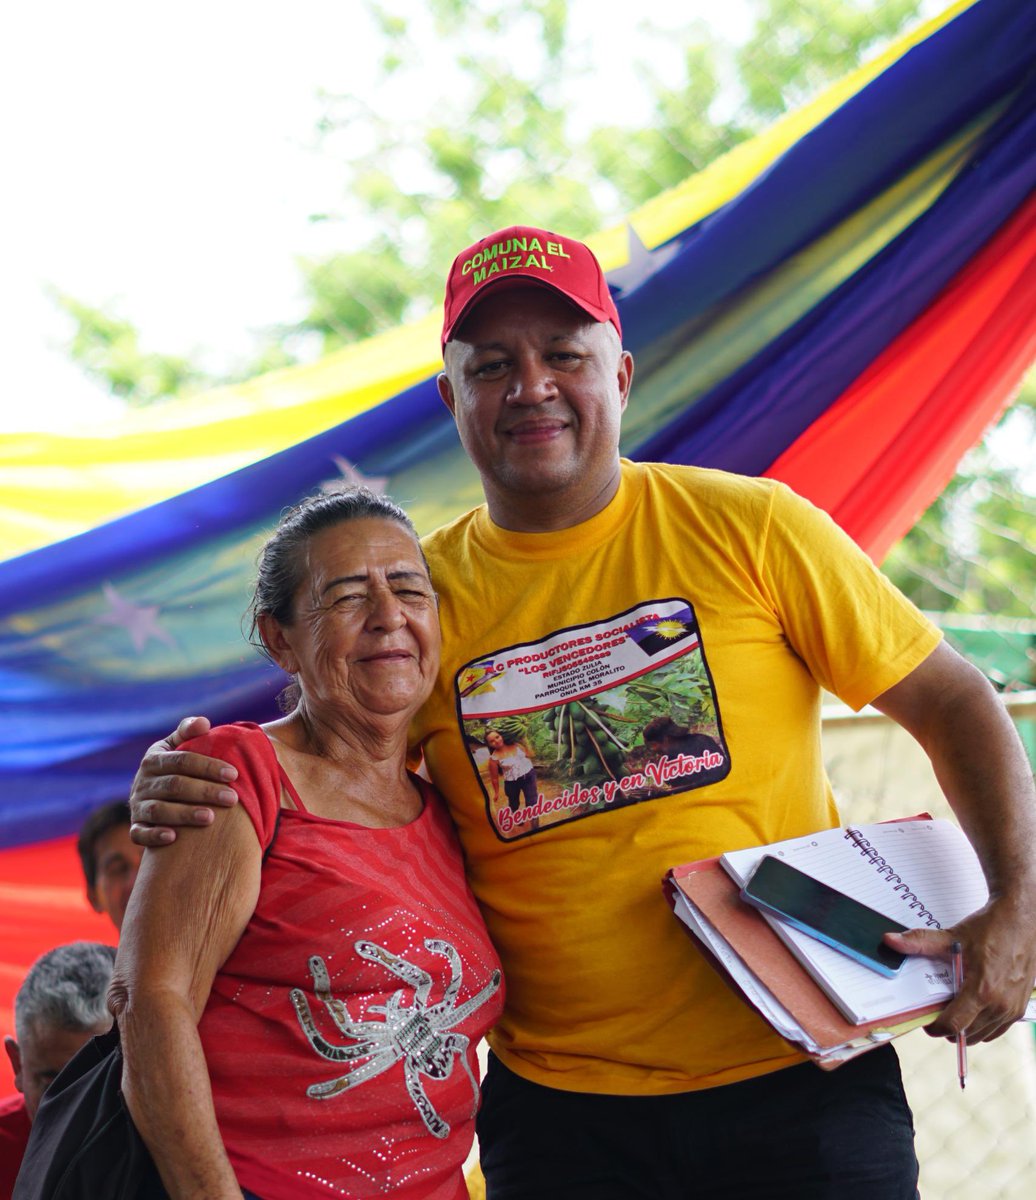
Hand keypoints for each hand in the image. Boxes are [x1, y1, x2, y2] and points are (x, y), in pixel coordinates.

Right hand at [129, 716, 238, 846]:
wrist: (150, 792)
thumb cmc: (175, 766)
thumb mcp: (177, 744)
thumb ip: (188, 731)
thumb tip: (204, 723)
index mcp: (154, 759)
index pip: (182, 760)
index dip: (208, 766)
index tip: (234, 774)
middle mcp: (142, 782)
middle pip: (174, 786)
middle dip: (204, 791)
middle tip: (232, 799)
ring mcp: (137, 805)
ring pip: (158, 810)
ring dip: (184, 814)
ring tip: (211, 817)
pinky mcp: (135, 826)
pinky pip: (138, 833)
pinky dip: (153, 835)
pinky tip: (173, 838)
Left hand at [884, 893, 1035, 1042]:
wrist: (1021, 920)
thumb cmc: (990, 929)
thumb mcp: (951, 936)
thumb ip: (918, 942)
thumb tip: (890, 941)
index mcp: (982, 990)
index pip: (954, 1025)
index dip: (936, 1028)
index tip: (928, 1023)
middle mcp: (1000, 1004)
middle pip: (966, 1034)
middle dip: (948, 1028)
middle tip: (937, 1013)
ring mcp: (1012, 1009)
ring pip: (981, 1035)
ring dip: (965, 1029)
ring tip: (953, 1010)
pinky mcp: (1019, 1008)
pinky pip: (997, 1030)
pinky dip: (982, 1027)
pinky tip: (972, 1011)